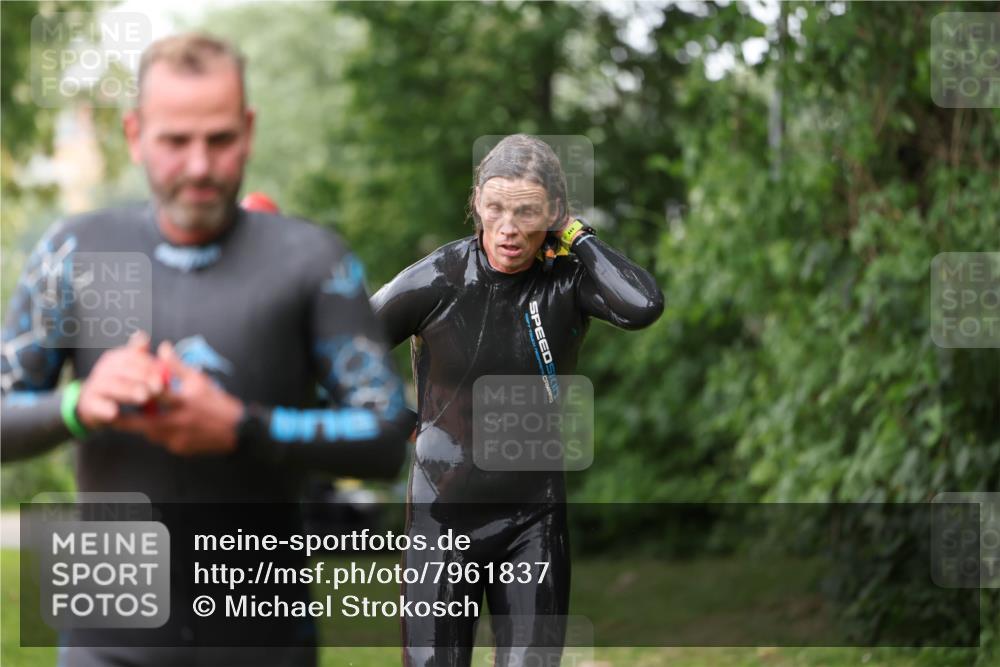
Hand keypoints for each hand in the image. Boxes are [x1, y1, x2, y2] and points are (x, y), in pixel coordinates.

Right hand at [77, 330, 163, 428]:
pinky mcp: (89, 402)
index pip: (133, 356)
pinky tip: (114, 413)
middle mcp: (104, 368)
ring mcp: (95, 385)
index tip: (163, 374)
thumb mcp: (136, 373)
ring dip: (127, 391)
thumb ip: (149, 363)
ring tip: (144, 397)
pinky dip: (104, 408)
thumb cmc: (123, 385)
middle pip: (123, 369)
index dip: (149, 364)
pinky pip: (95, 404)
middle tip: (158, 387)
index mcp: (117, 358)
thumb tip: (166, 346)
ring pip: (111, 385)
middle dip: (142, 377)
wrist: (94, 405)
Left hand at [114, 340, 242, 455]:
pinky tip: (165, 427)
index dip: (135, 392)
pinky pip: (164, 441)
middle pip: (144, 423)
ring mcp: (179, 438)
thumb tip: (163, 347)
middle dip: (124, 421)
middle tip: (110, 417)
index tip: (118, 390)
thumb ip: (178, 366)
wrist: (238, 430)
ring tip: (141, 419)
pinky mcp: (181, 449)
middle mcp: (180, 421)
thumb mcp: (200, 380)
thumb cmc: (218, 402)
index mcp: (184, 401)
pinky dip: (161, 434)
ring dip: (146, 426)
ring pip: (152, 433)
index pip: (153, 395)